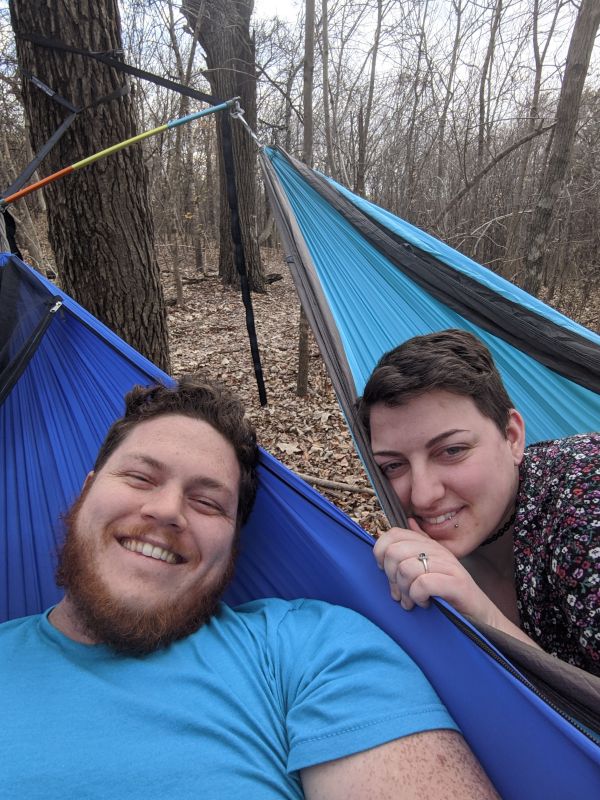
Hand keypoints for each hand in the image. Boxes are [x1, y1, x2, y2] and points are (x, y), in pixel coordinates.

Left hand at [373, 520, 497, 624]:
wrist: (482, 618)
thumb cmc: (450, 596)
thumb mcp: (429, 569)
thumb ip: (415, 549)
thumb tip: (409, 521)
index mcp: (428, 545)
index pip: (393, 534)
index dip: (381, 553)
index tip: (386, 572)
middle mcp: (438, 550)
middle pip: (394, 552)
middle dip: (391, 577)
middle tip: (400, 593)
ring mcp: (448, 565)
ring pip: (406, 569)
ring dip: (404, 591)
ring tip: (412, 601)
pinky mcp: (457, 583)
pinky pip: (423, 584)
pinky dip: (417, 596)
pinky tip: (424, 603)